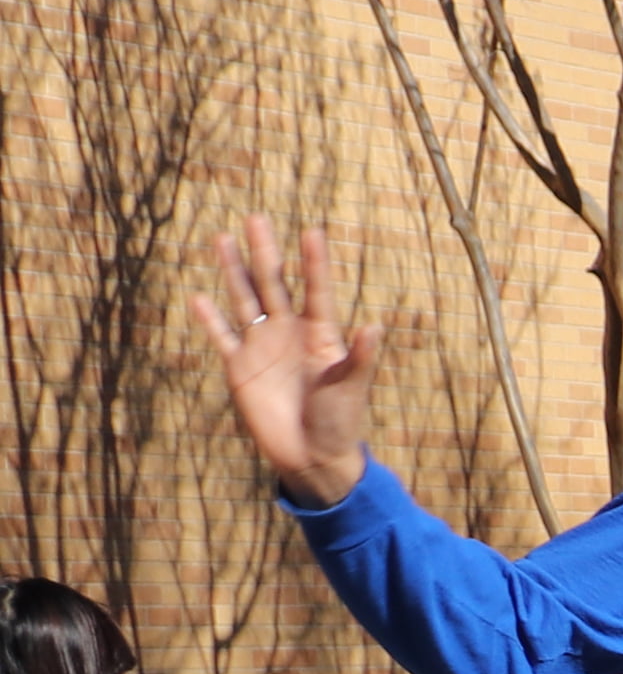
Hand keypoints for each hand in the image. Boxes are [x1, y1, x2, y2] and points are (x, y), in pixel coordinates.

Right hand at [190, 217, 379, 506]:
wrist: (312, 454)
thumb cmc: (340, 420)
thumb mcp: (352, 387)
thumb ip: (360, 357)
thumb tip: (374, 325)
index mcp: (321, 334)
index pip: (317, 290)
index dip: (315, 262)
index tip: (312, 230)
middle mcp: (289, 333)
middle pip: (274, 284)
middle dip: (264, 252)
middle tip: (255, 218)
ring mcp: (262, 347)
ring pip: (245, 300)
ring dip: (234, 271)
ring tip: (222, 238)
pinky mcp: (239, 368)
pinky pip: (222, 337)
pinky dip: (210, 319)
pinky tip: (198, 296)